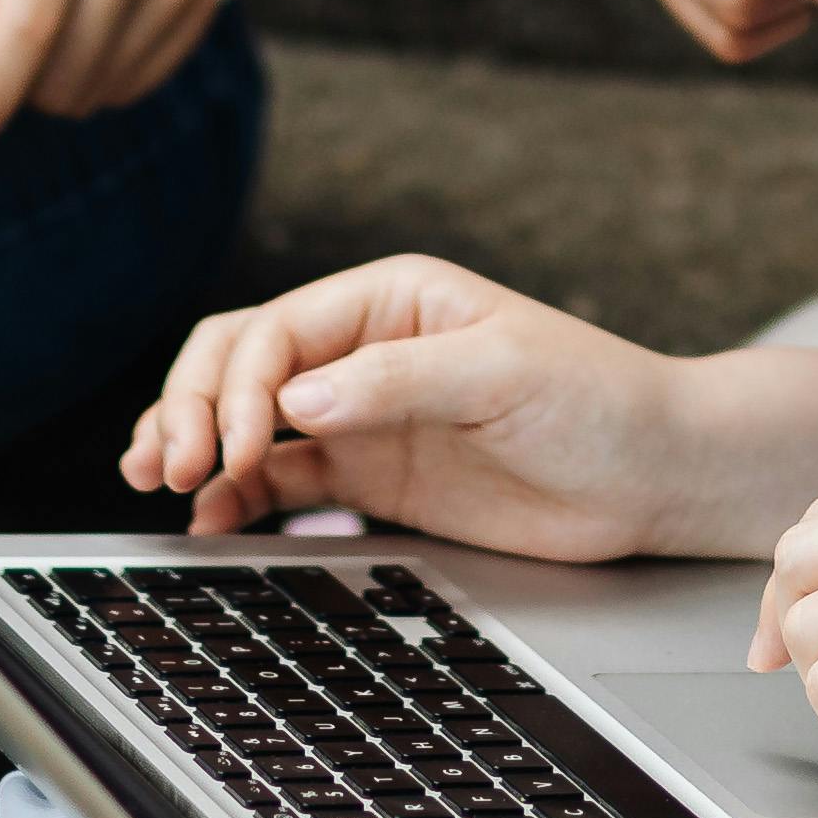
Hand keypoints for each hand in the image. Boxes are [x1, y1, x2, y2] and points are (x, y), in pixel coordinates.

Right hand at [119, 254, 707, 556]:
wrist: (655, 475)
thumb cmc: (598, 400)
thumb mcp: (503, 374)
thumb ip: (397, 382)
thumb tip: (296, 399)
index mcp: (391, 297)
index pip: (277, 330)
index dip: (239, 387)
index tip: (238, 448)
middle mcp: (364, 348)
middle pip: (240, 365)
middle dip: (195, 409)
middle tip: (173, 467)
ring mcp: (362, 415)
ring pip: (247, 422)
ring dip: (198, 446)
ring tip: (162, 484)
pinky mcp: (371, 476)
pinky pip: (282, 481)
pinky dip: (239, 497)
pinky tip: (214, 519)